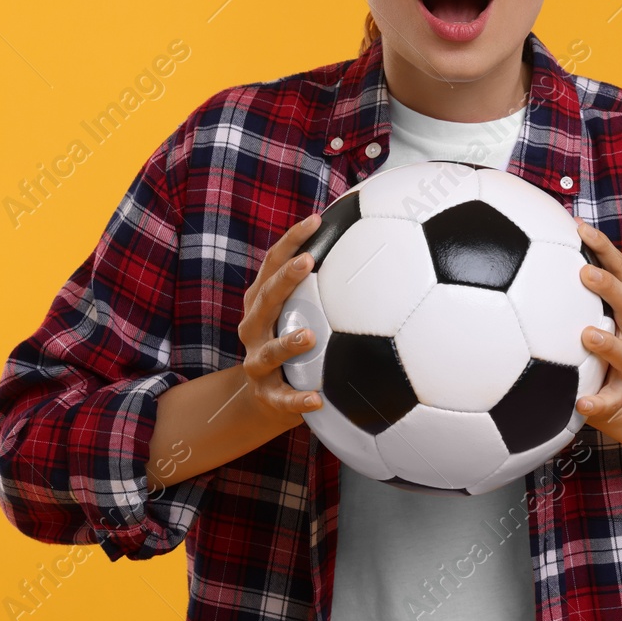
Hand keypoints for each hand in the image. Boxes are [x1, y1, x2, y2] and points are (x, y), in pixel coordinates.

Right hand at [236, 213, 325, 429]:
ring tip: (309, 335)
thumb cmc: (293, 342)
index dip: (291, 241)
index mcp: (261, 302)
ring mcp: (257, 362)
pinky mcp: (267, 395)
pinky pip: (283, 400)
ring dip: (286, 342)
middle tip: (308, 262)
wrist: (267, 398)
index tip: (315, 220)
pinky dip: (298, 400)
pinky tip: (317, 400)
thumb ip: (322, 285)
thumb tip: (367, 241)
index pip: (272, 264)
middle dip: (284, 279)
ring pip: (268, 351)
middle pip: (265, 299)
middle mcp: (254, 328)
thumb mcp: (300, 311)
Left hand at [574, 220, 621, 430]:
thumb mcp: (582, 309)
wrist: (614, 391)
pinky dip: (599, 402)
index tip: (580, 228)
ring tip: (588, 335)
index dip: (603, 247)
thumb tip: (521, 239)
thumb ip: (561, 282)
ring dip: (610, 343)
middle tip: (586, 274)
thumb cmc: (592, 340)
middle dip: (609, 287)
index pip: (619, 269)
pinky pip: (612, 401)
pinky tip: (582, 403)